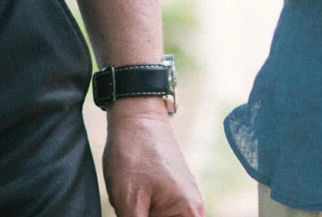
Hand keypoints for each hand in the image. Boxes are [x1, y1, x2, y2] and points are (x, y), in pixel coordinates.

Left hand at [101, 98, 203, 216]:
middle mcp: (193, 210)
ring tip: (130, 201)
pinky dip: (140, 213)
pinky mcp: (171, 195)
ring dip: (138, 216)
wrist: (136, 115)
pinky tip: (130, 201)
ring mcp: (182, 202)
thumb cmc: (134, 152)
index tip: (136, 214)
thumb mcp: (128, 202)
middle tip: (131, 205)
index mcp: (190, 214)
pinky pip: (157, 215)